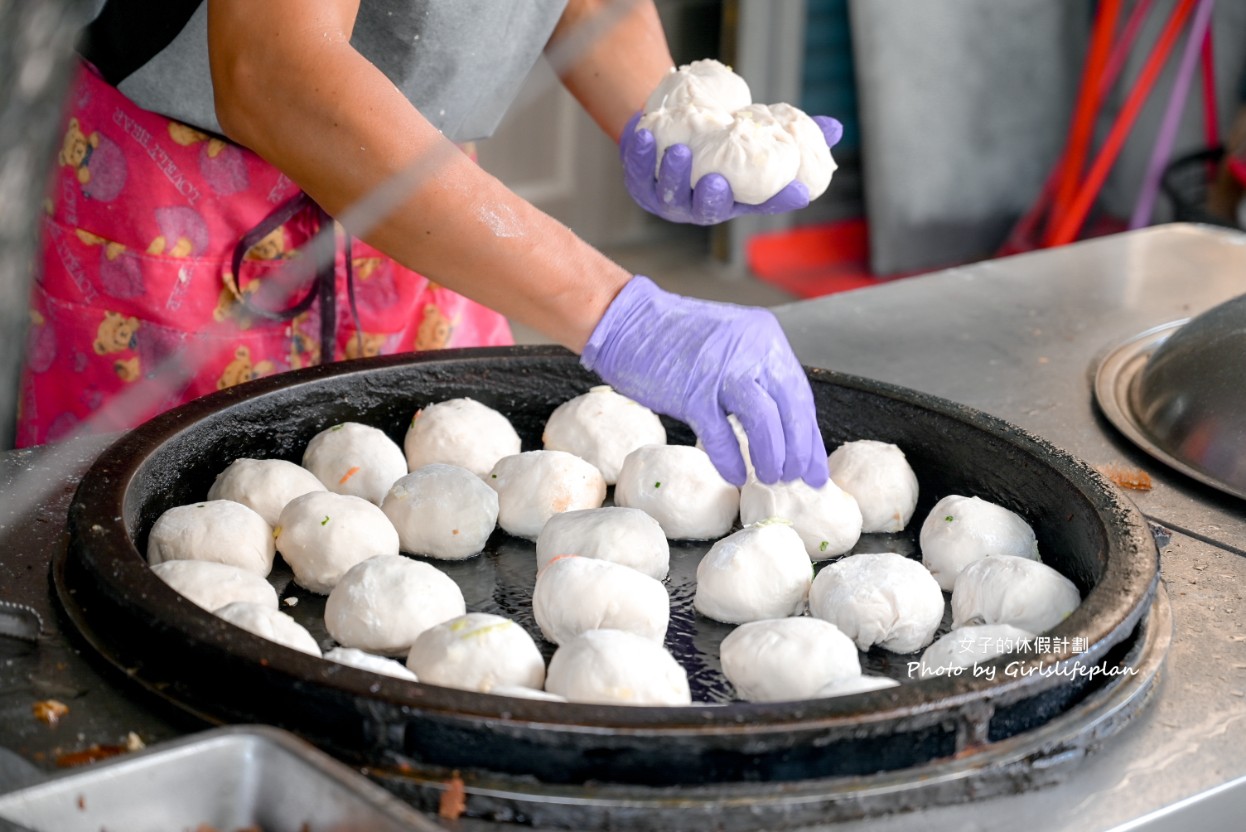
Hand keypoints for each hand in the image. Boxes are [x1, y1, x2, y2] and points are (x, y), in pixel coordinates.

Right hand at [581, 275, 827, 487]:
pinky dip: (730, 459)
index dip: (809, 435)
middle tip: (798, 478)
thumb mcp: (729, 345)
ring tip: (770, 478)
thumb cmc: (674, 339)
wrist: (627, 321)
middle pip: (790, 408)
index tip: (814, 465)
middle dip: (799, 450)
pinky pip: (720, 434)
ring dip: (771, 456)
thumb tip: (780, 427)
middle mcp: (750, 349)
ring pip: (764, 421)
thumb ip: (755, 374)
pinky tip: (735, 475)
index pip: (799, 393)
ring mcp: (721, 370)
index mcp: (764, 336)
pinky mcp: (691, 391)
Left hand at [620, 112, 842, 225]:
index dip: (780, 200)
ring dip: (675, 176)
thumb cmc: (716, 136)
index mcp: (735, 198)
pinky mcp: (641, 181)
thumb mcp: (752, 132)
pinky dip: (640, 156)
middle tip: (716, 182)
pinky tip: (644, 138)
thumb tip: (835, 129)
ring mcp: (670, 197)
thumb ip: (789, 132)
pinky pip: (639, 172)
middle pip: (710, 209)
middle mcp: (703, 205)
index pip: (762, 203)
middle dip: (712, 198)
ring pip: (671, 195)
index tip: (798, 191)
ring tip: (679, 153)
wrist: (666, 126)